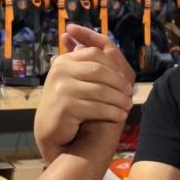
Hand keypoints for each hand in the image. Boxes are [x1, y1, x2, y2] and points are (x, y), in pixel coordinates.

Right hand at [35, 25, 135, 163]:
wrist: (50, 132)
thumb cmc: (67, 106)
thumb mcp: (76, 81)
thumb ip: (88, 64)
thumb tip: (110, 46)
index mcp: (63, 61)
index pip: (94, 52)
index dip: (113, 63)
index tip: (124, 77)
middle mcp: (60, 70)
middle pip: (99, 69)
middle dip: (118, 81)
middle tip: (130, 92)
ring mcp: (62, 87)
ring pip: (101, 90)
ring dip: (118, 99)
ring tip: (127, 106)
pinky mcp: (66, 106)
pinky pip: (97, 107)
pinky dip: (112, 112)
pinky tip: (120, 116)